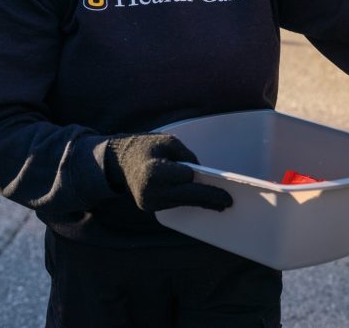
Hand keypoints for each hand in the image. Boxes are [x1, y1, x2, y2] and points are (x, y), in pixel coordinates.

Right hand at [104, 134, 231, 211]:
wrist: (120, 161)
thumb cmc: (147, 147)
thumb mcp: (169, 141)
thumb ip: (187, 155)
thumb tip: (202, 173)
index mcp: (155, 172)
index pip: (187, 179)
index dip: (204, 184)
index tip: (224, 193)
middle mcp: (150, 191)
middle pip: (187, 196)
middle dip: (209, 199)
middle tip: (228, 202)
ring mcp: (148, 202)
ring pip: (182, 203)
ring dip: (200, 203)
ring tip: (220, 204)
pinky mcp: (149, 207)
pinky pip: (174, 204)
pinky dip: (188, 201)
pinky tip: (203, 202)